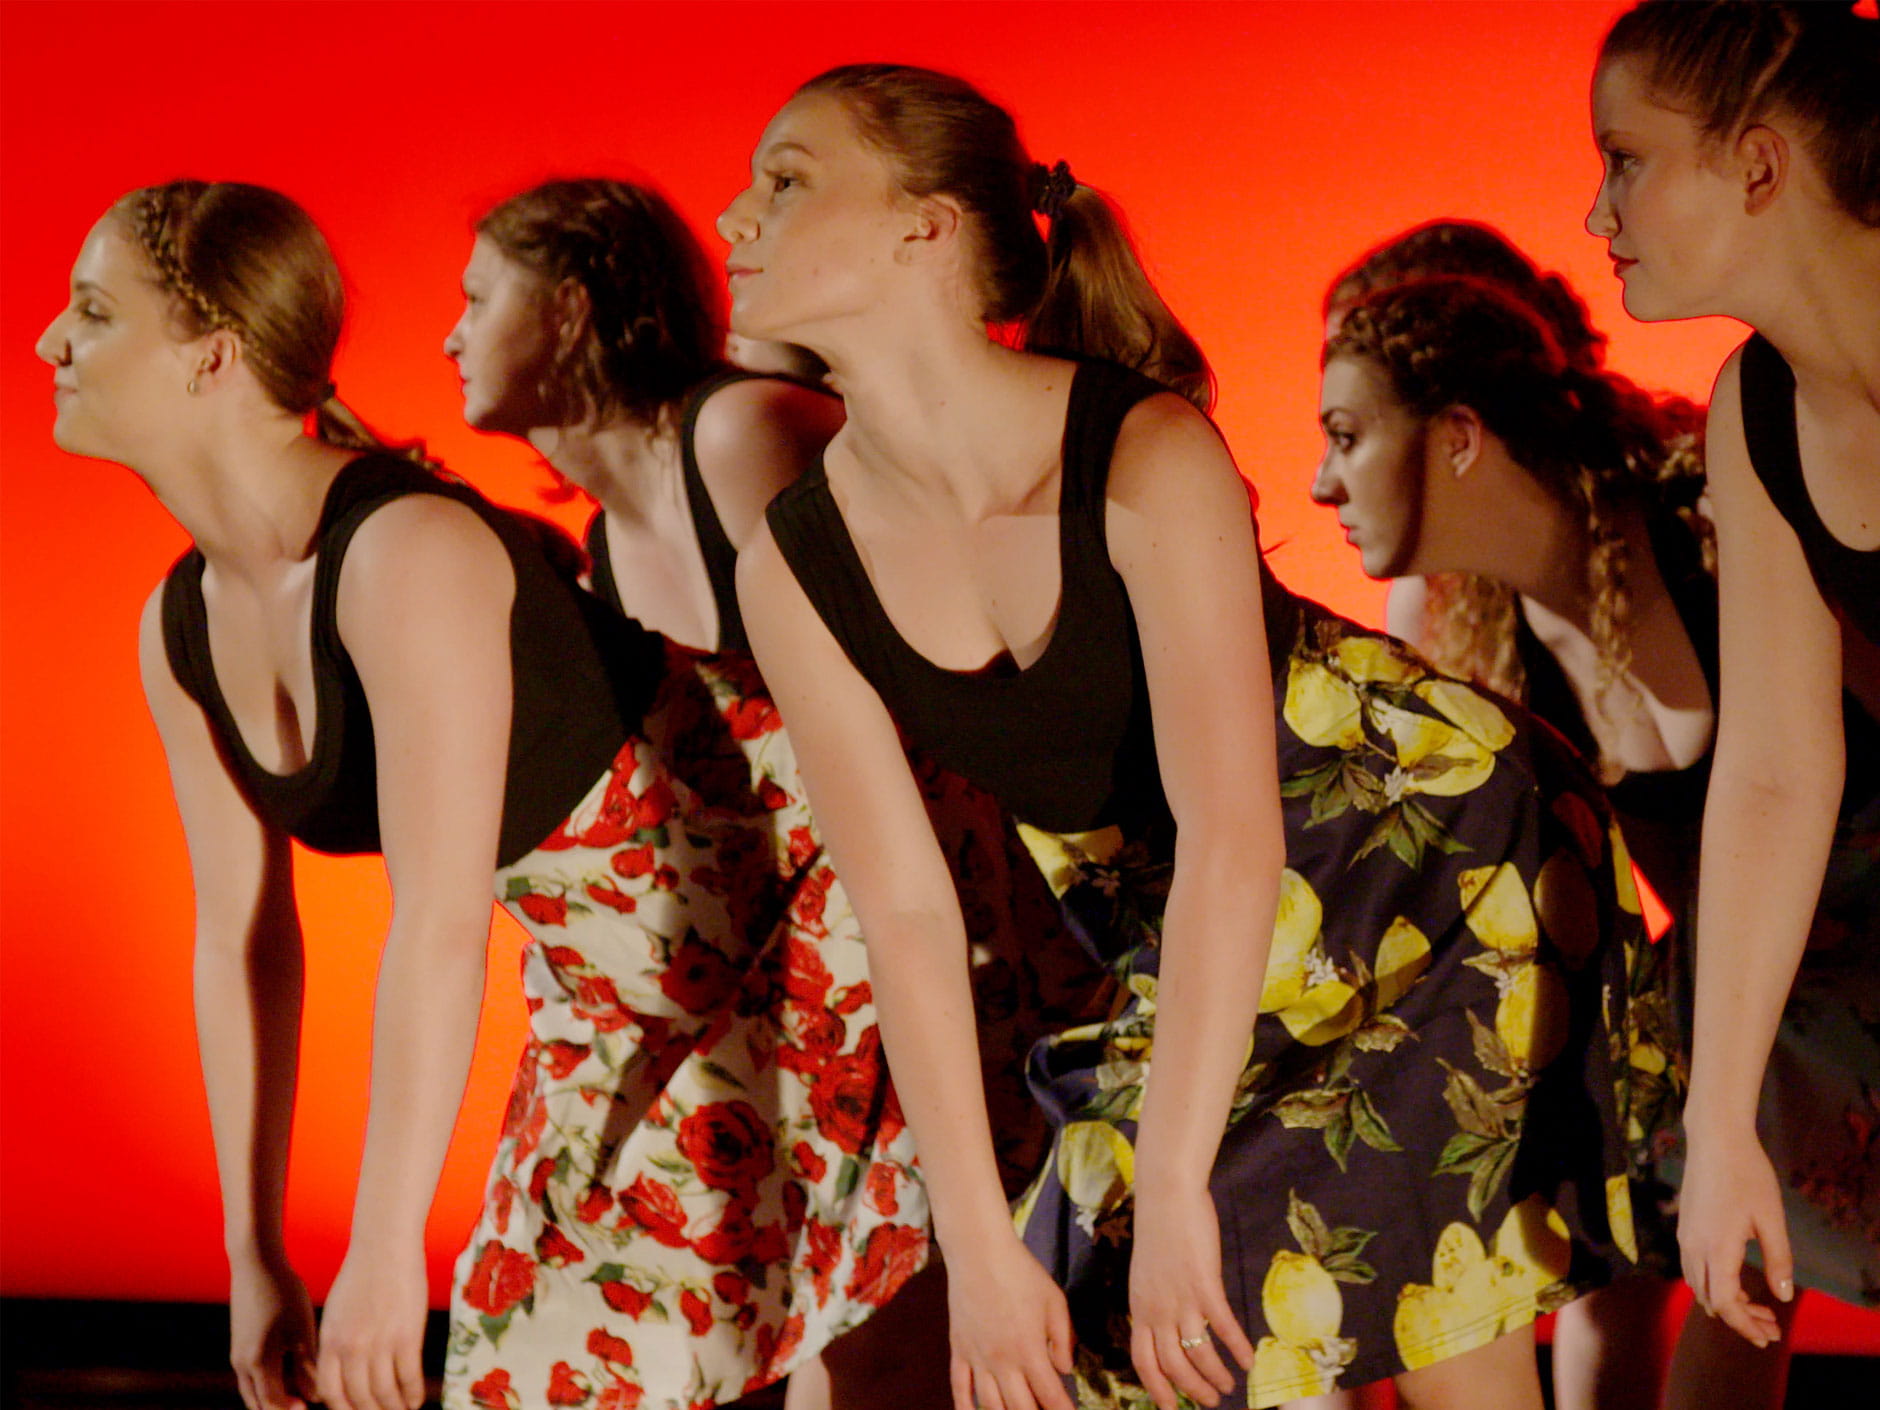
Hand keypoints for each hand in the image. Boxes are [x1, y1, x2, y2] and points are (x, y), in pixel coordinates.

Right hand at [229, 1254, 318, 1409]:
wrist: (255, 1263)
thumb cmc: (283, 1293)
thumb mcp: (301, 1329)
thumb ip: (307, 1366)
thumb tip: (316, 1396)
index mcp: (258, 1363)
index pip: (273, 1404)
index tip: (314, 1407)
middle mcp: (242, 1365)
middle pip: (259, 1403)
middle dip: (281, 1408)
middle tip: (307, 1404)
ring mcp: (238, 1355)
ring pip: (254, 1391)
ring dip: (275, 1396)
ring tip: (303, 1391)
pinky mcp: (240, 1345)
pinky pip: (252, 1376)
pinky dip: (270, 1382)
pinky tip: (293, 1372)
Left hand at [315, 1241, 430, 1409]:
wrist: (385, 1244)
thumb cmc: (361, 1273)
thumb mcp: (337, 1311)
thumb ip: (336, 1342)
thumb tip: (341, 1371)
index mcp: (330, 1341)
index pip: (330, 1393)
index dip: (343, 1409)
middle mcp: (351, 1348)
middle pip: (358, 1399)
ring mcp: (379, 1343)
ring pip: (384, 1393)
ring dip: (394, 1408)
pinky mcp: (407, 1336)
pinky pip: (409, 1377)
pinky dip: (413, 1394)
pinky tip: (416, 1400)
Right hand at [946, 1232, 1075, 1409]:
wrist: (979, 1252)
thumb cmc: (1021, 1272)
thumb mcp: (1054, 1301)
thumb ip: (1063, 1338)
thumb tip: (1065, 1369)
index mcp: (1030, 1349)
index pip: (1050, 1395)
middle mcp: (1002, 1361)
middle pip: (1021, 1408)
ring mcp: (977, 1358)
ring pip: (990, 1405)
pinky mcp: (959, 1349)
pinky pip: (960, 1388)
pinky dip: (966, 1408)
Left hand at [1128, 1181, 1253, 1409]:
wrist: (1166, 1195)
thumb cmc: (1159, 1231)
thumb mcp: (1147, 1274)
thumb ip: (1155, 1302)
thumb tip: (1169, 1327)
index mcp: (1139, 1307)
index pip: (1143, 1360)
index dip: (1157, 1388)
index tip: (1169, 1408)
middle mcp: (1156, 1308)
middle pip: (1172, 1365)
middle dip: (1192, 1389)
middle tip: (1210, 1401)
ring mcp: (1180, 1297)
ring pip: (1197, 1352)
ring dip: (1215, 1375)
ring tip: (1229, 1386)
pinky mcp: (1204, 1284)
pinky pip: (1222, 1326)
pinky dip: (1237, 1347)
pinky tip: (1249, 1360)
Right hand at [1678, 1125, 1793, 1347]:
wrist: (1714, 1139)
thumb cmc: (1748, 1175)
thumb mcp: (1771, 1218)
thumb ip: (1777, 1260)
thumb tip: (1782, 1297)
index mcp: (1717, 1249)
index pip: (1726, 1303)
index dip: (1745, 1325)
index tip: (1768, 1336)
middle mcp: (1694, 1248)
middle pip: (1709, 1299)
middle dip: (1738, 1319)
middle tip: (1770, 1325)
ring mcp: (1685, 1237)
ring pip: (1698, 1285)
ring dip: (1724, 1302)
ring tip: (1757, 1306)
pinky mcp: (1684, 1228)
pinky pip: (1694, 1269)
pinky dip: (1714, 1285)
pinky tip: (1735, 1280)